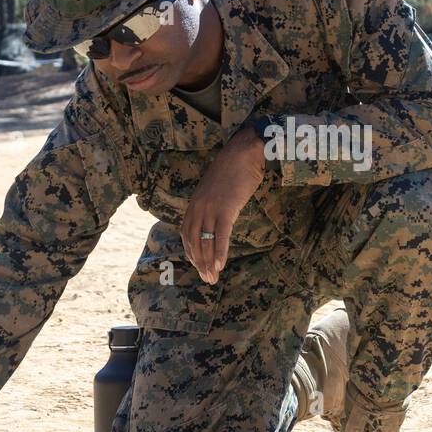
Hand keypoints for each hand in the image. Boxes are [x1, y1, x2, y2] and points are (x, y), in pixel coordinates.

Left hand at [181, 127, 265, 283]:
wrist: (243, 152)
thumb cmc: (234, 168)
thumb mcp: (216, 188)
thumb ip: (213, 204)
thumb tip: (218, 219)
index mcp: (194, 202)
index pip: (187, 233)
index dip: (191, 252)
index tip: (198, 265)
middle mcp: (198, 207)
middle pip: (194, 241)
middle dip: (199, 262)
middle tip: (206, 279)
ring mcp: (211, 208)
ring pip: (206, 241)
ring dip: (208, 262)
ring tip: (213, 277)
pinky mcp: (226, 209)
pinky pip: (221, 235)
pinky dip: (220, 252)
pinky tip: (221, 264)